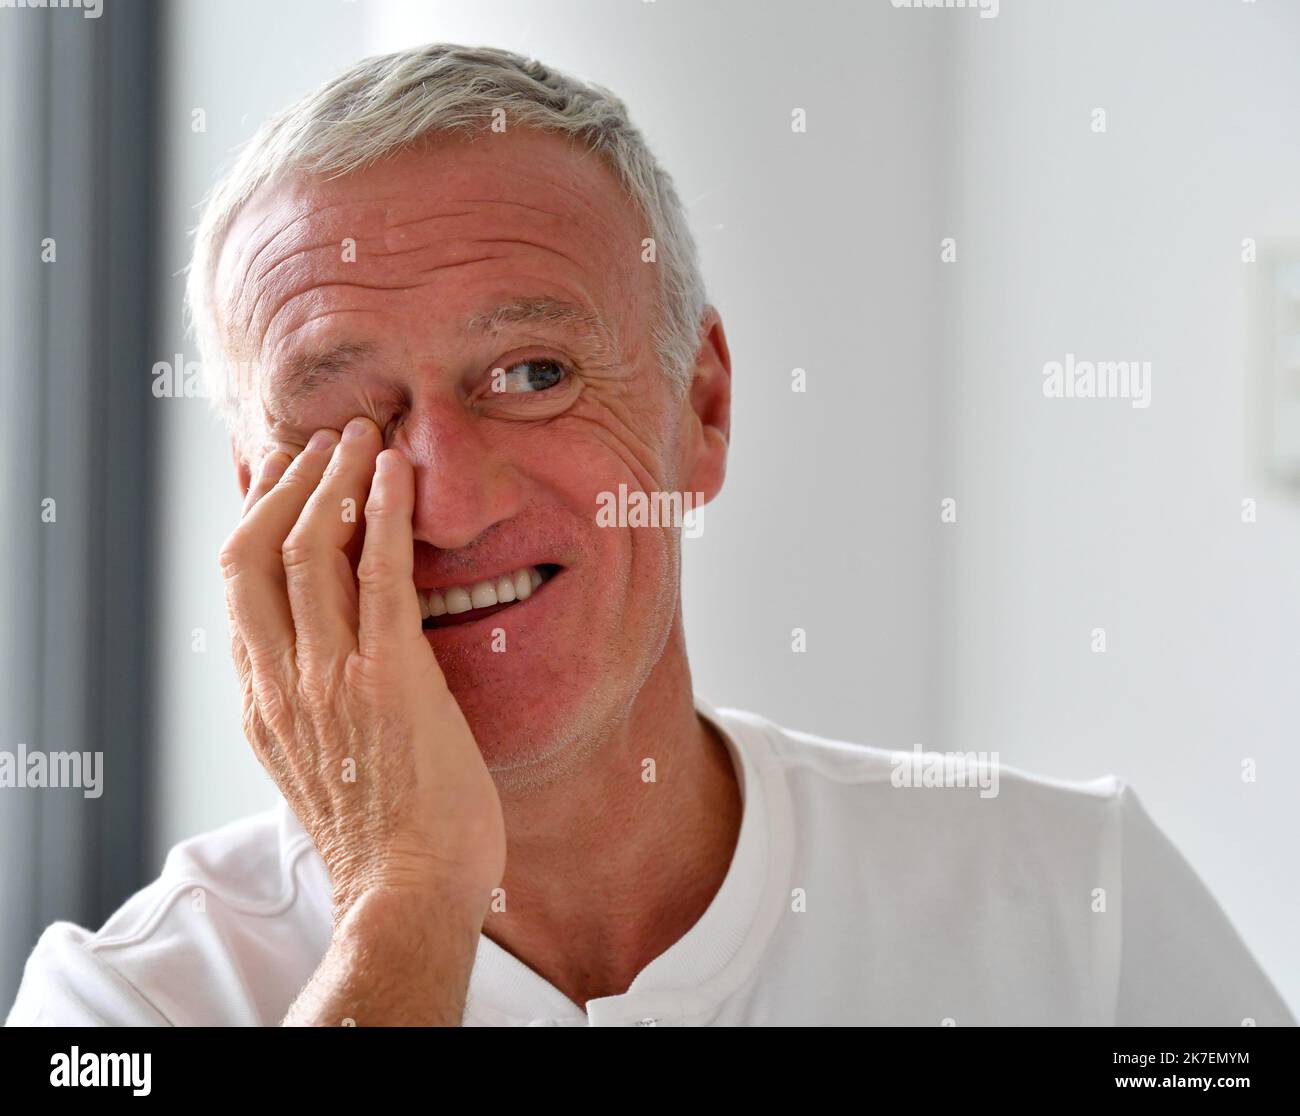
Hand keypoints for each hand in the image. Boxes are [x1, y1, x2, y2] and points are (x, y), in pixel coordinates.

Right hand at [219, 418, 505, 924]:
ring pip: (310, 551)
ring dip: (334, 481)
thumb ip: (311, 702)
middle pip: (254, 553)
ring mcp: (331, 678)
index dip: (254, 517)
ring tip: (361, 438)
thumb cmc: (382, 836)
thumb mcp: (320, 762)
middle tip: (319, 439)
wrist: (408, 893)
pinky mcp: (391, 679)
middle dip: (285, 483)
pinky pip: (380, 575)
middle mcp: (283, 681)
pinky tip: (395, 473)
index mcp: (264, 701)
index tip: (278, 473)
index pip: (238, 586)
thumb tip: (331, 652)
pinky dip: (384, 514)